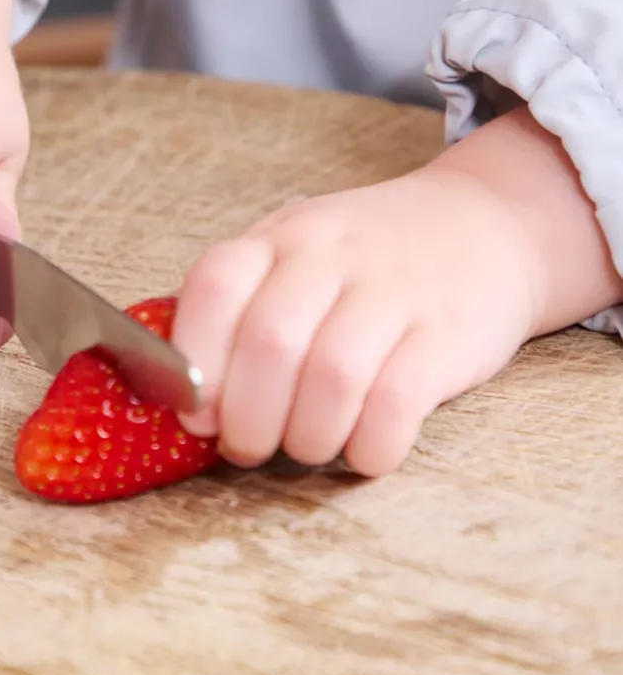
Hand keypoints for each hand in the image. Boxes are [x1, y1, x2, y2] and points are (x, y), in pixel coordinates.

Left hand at [170, 108, 622, 475]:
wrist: (484, 224)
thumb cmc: (368, 258)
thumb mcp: (297, 253)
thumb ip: (244, 309)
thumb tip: (190, 403)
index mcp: (281, 237)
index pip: (215, 285)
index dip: (194, 359)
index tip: (196, 413)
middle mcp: (331, 255)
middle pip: (269, 342)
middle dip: (247, 419)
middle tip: (249, 448)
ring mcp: (393, 290)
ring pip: (332, 375)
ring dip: (307, 436)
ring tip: (307, 447)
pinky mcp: (447, 333)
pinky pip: (398, 401)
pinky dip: (371, 445)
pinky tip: (365, 450)